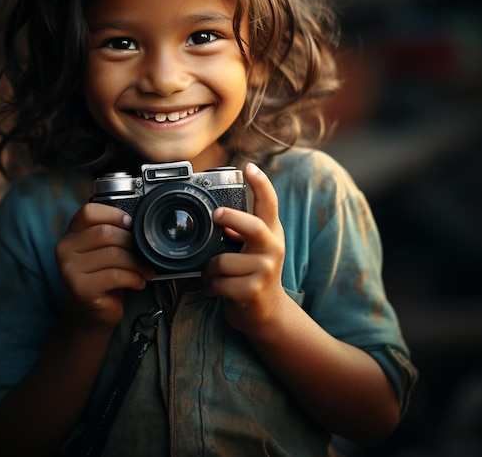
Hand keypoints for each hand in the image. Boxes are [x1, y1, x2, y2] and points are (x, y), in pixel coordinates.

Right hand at [55, 203, 154, 331]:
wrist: (90, 316)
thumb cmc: (101, 280)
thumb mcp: (101, 253)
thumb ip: (109, 235)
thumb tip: (137, 225)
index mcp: (70, 235)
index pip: (88, 212)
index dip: (113, 214)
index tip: (130, 224)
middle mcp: (65, 249)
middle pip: (105, 233)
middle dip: (131, 242)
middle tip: (144, 253)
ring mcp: (70, 270)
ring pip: (113, 254)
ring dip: (137, 263)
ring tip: (145, 271)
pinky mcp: (81, 289)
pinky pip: (115, 275)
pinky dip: (133, 278)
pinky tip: (138, 282)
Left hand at [202, 162, 286, 334]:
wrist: (269, 314)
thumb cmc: (255, 274)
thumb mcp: (254, 249)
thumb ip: (241, 230)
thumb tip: (220, 217)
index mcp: (271, 233)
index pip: (269, 203)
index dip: (260, 183)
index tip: (249, 167)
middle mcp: (272, 249)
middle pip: (254, 227)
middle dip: (232, 219)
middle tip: (216, 215)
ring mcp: (264, 271)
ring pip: (222, 262)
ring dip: (209, 269)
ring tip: (211, 274)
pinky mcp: (252, 291)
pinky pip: (219, 283)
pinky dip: (209, 286)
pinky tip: (214, 288)